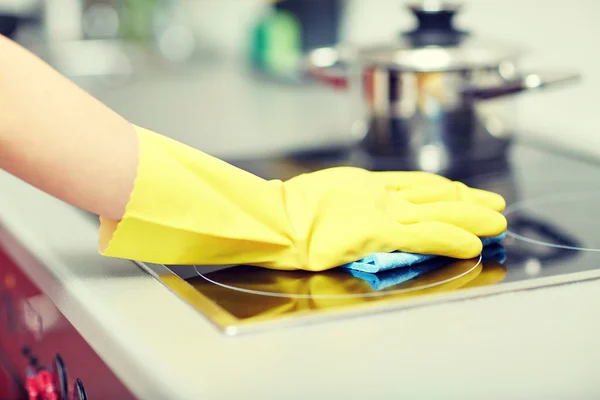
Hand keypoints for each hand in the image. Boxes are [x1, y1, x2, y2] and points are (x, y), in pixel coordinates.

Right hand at [100, 127, 505, 271]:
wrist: (269, 221)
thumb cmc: (287, 215)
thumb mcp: (324, 200)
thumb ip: (350, 204)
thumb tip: (364, 212)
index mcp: (366, 185)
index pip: (417, 185)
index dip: (446, 189)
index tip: (466, 191)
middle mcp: (379, 193)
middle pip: (436, 193)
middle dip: (469, 199)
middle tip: (497, 203)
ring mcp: (380, 209)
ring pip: (438, 209)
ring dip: (471, 215)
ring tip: (497, 219)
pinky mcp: (378, 229)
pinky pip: (423, 233)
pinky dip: (451, 237)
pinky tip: (473, 242)